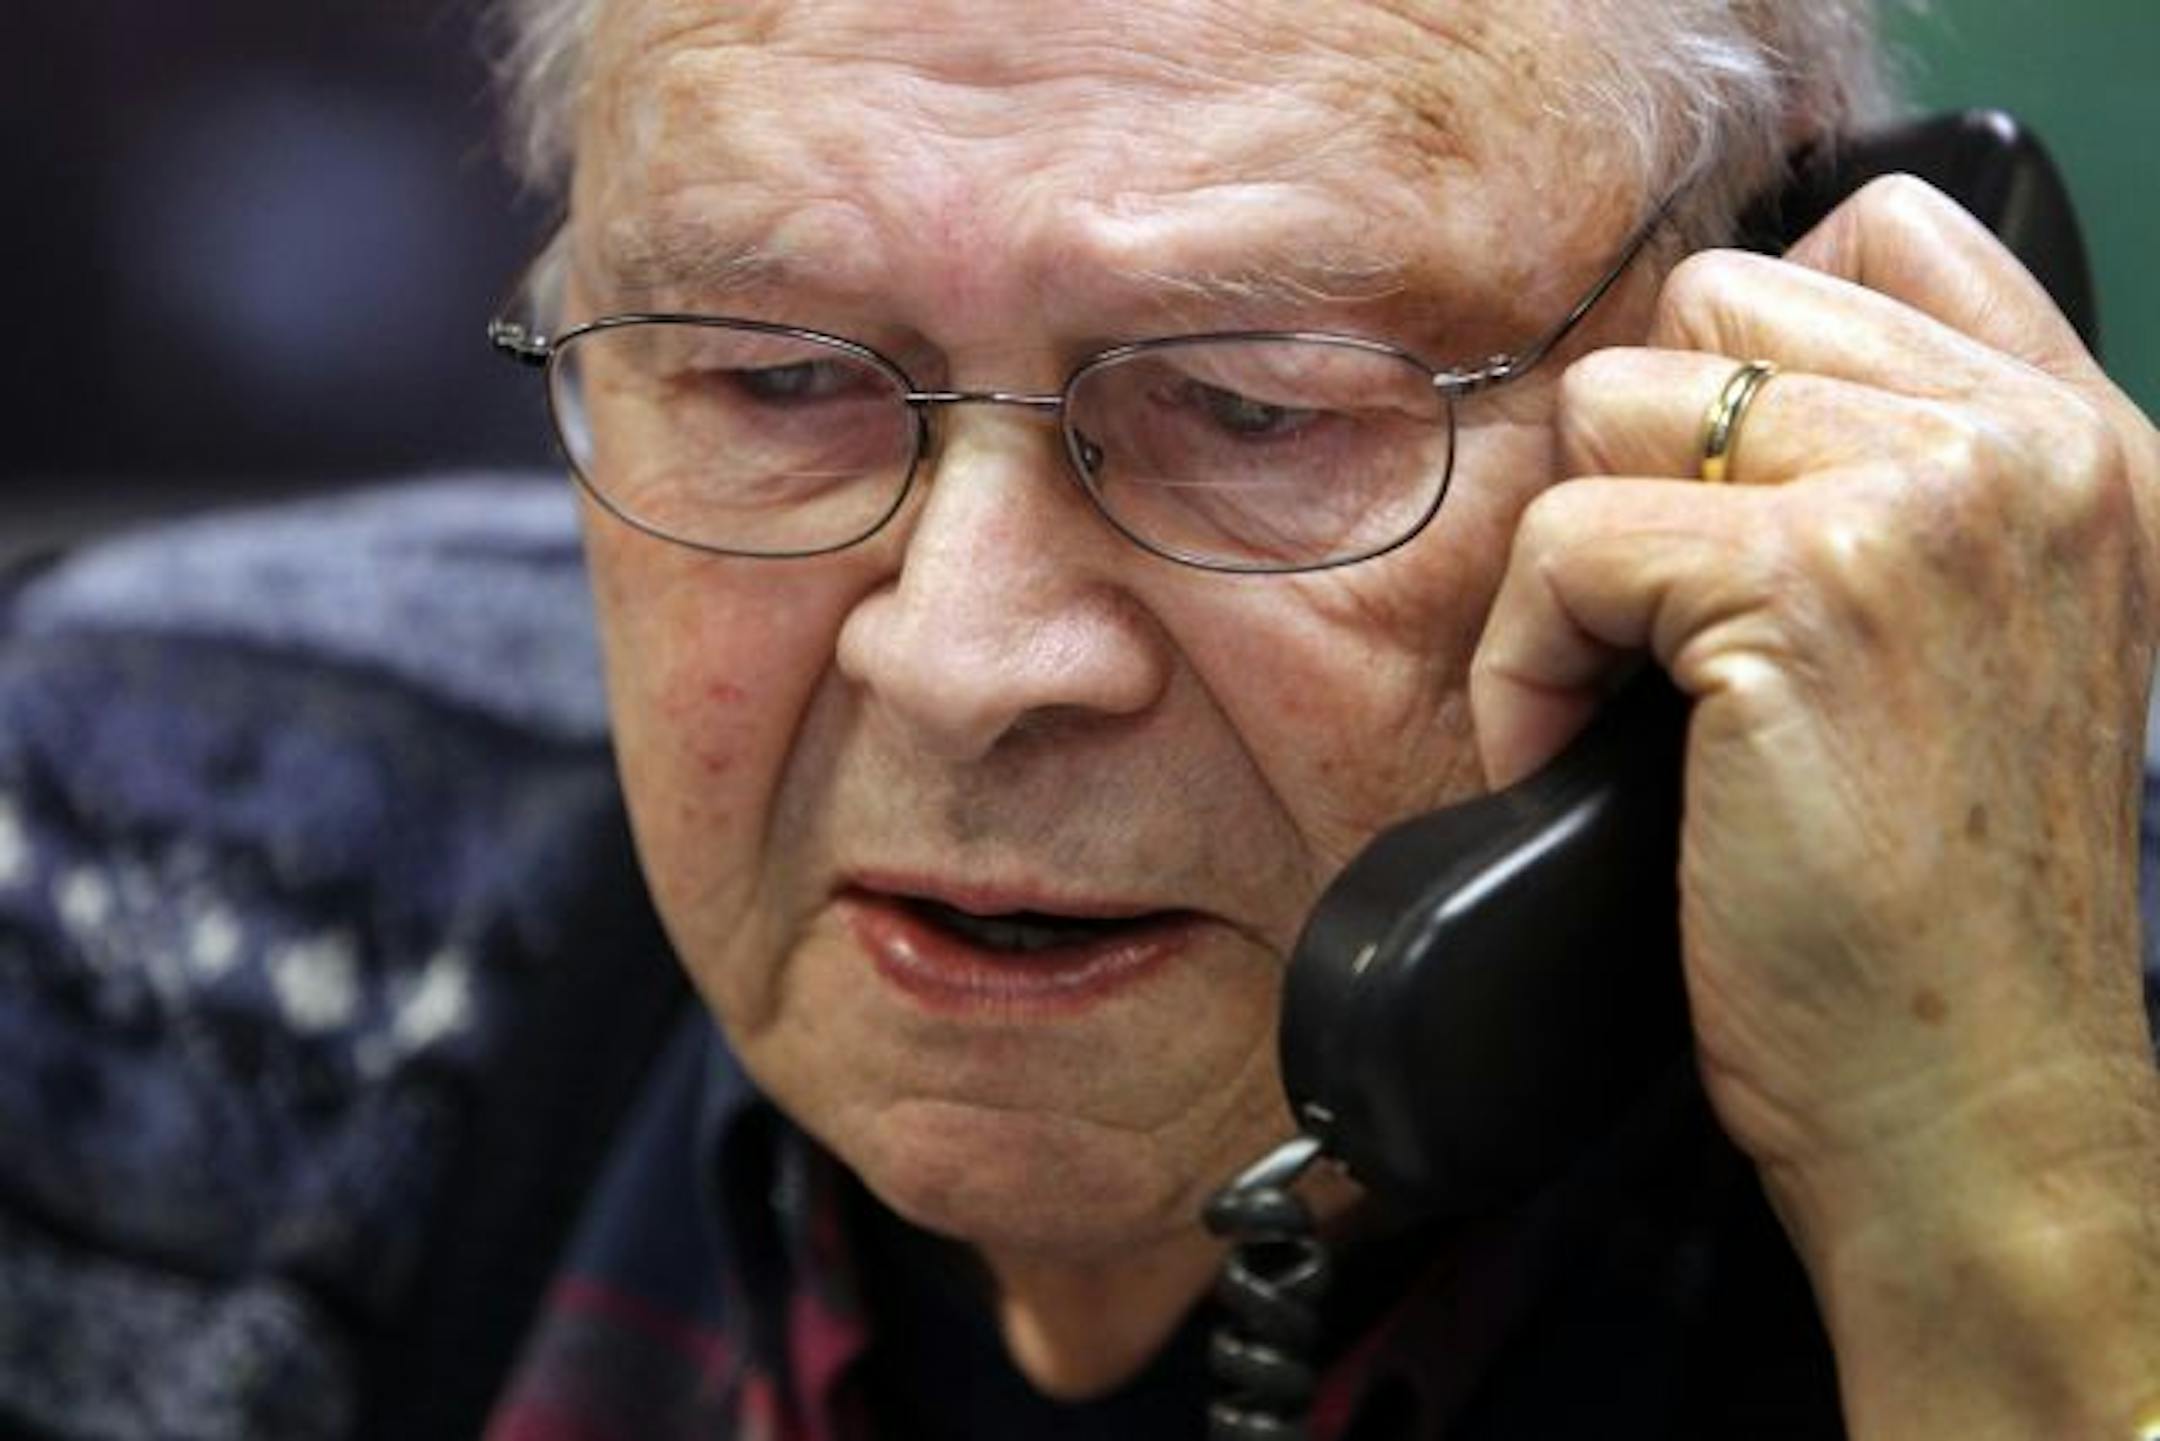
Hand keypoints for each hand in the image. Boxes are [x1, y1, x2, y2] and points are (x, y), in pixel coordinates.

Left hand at [1470, 176, 2159, 1437]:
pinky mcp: (1806, 585)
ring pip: (1616, 404)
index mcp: (2080, 444)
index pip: (1875, 235)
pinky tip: (1577, 760)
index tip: (1702, 516)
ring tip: (1619, 705)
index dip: (1739, 365)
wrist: (1973, 1102)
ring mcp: (1930, 498)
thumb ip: (1884, 488)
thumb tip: (1678, 398)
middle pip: (1712, 313)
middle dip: (1642, 472)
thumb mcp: (1966, 652)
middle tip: (1654, 633)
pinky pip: (1561, 540)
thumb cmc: (1934, 910)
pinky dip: (1526, 664)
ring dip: (1573, 567)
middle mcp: (2028, 442)